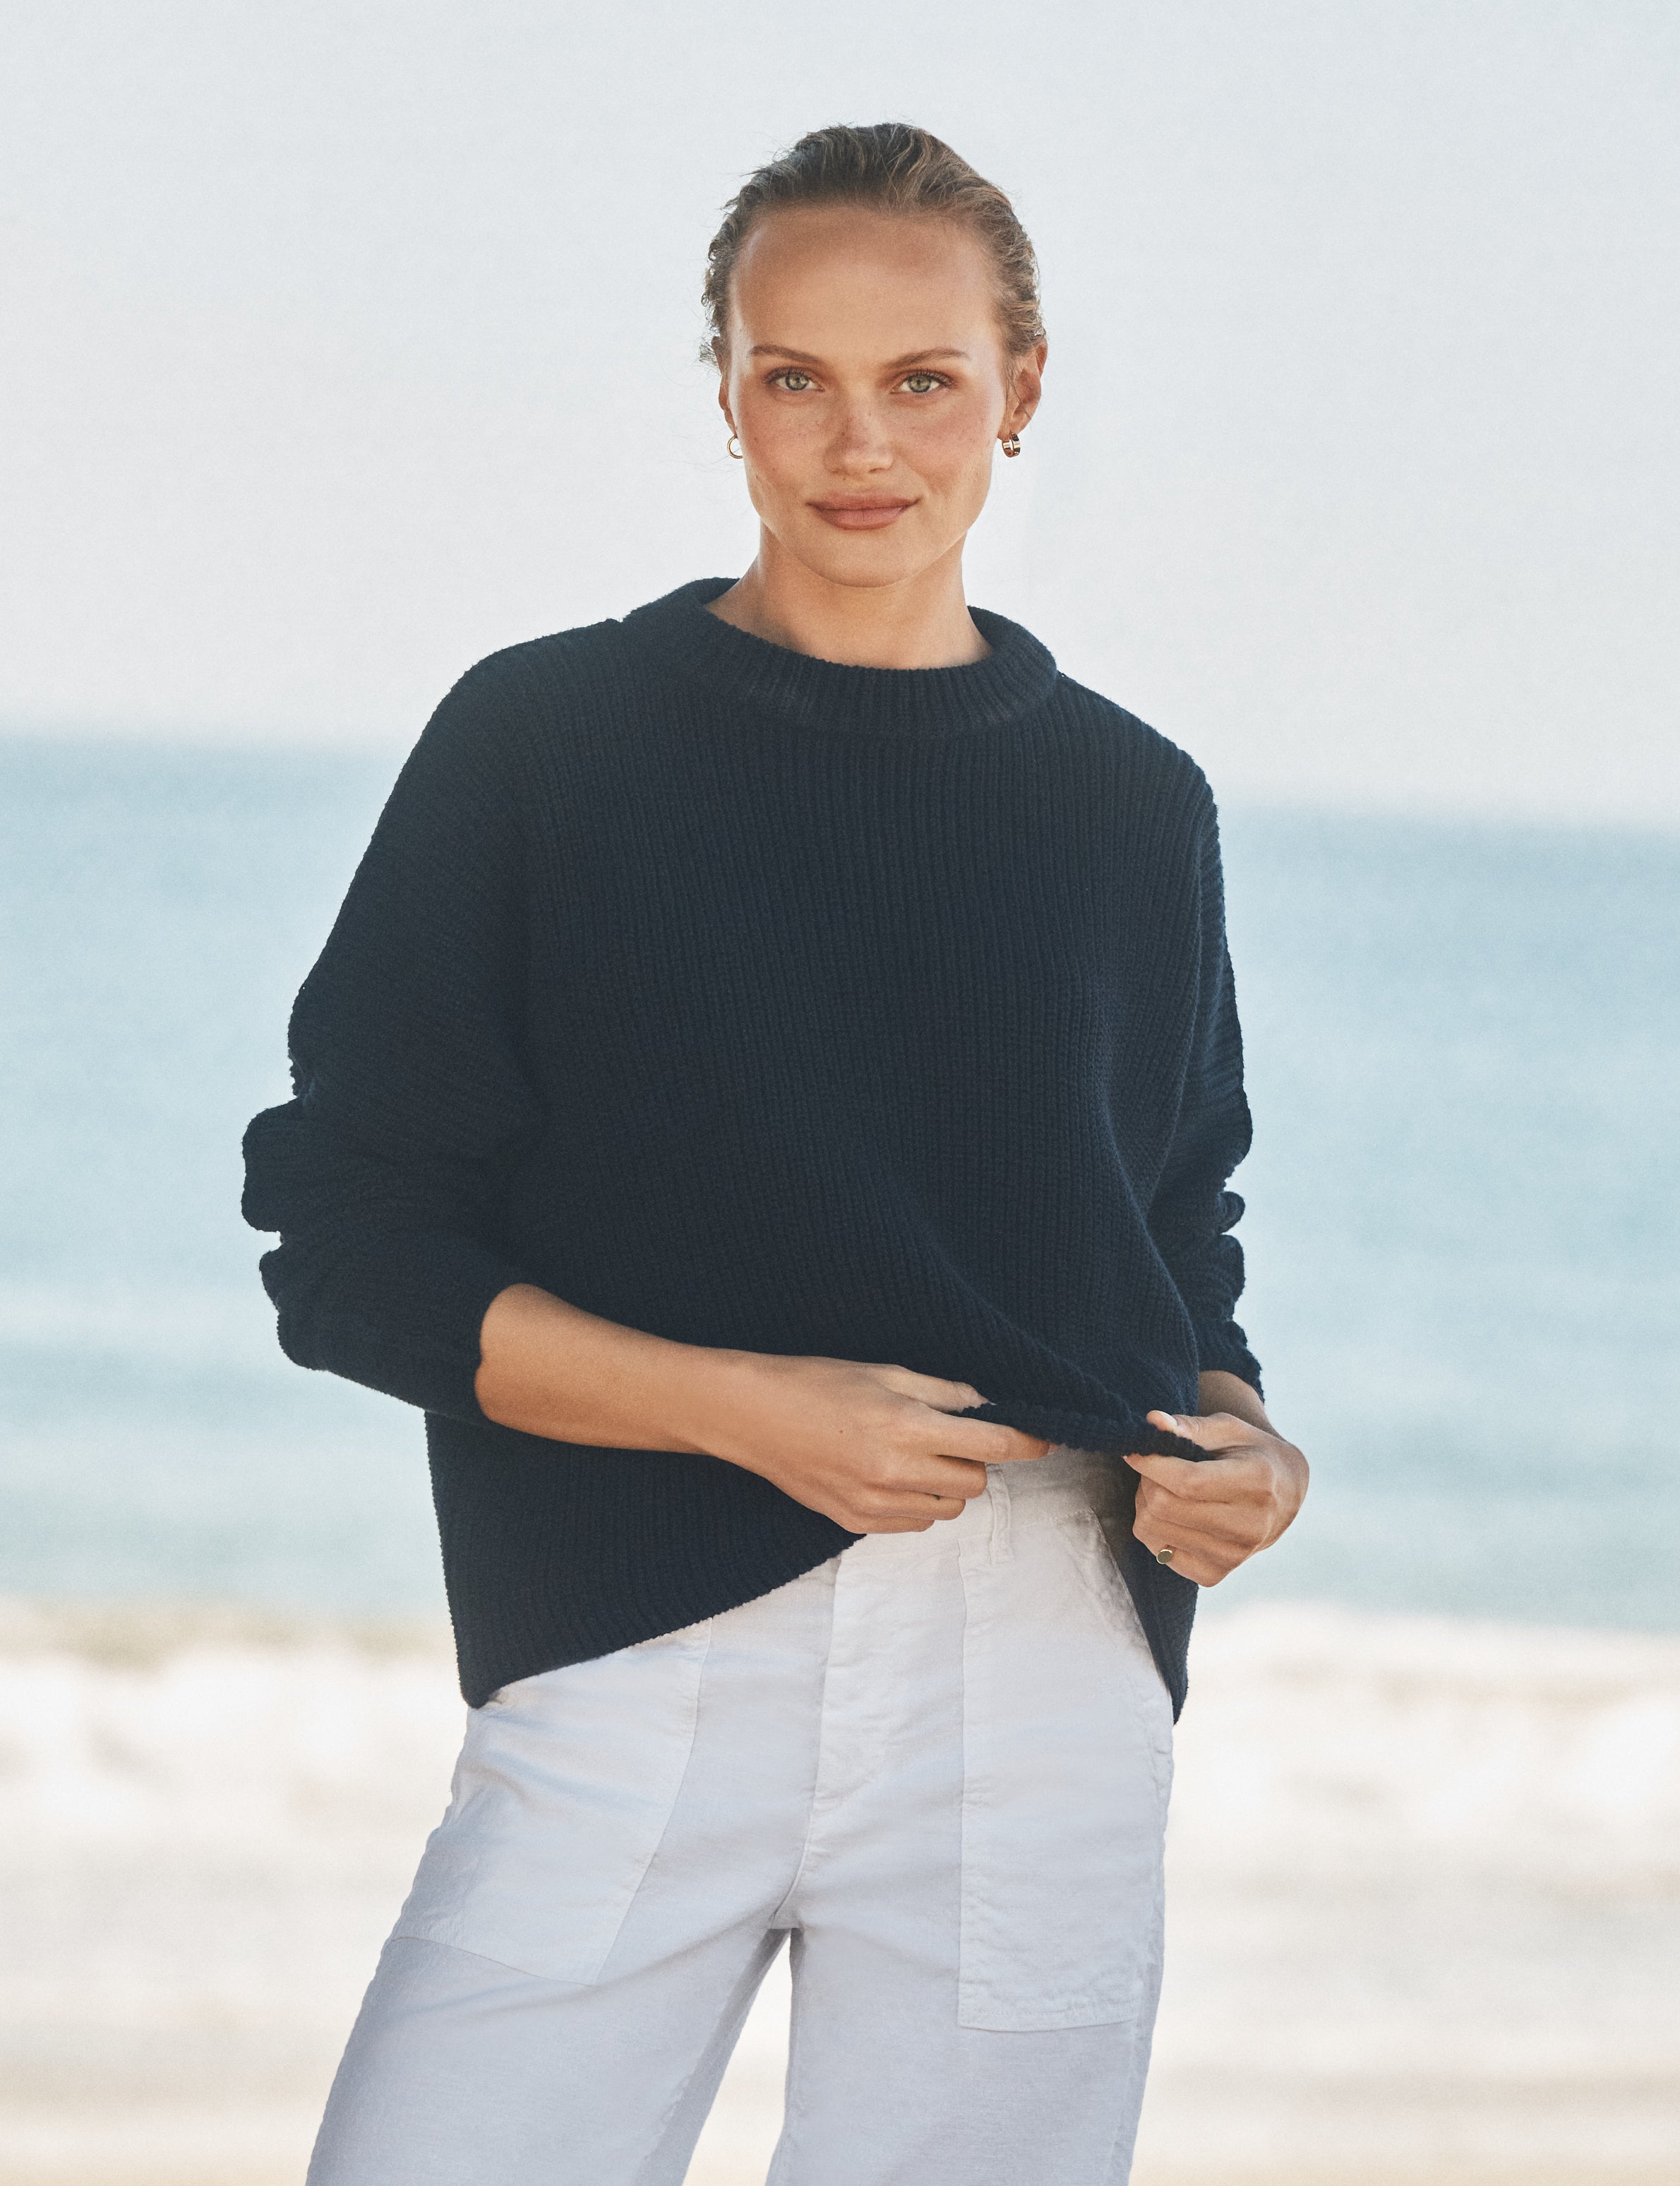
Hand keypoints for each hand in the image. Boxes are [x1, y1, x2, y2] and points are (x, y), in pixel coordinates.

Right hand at [692, 1353, 1053, 1533]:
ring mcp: (875, 1503)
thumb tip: (987, 1406)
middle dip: (976, 1459)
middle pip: (976, 1482)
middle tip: (949, 1435)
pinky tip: (893, 1475)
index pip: (992, 1445)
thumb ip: (942, 1392)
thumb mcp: (884, 1371)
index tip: (1044, 1441)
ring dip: (948, 1483)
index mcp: (906, 1426)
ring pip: (949, 1508)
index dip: (1027, 1443)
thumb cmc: (816, 1383)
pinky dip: (919, 1503)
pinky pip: (916, 1523)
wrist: (752, 1417)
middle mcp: (895, 1471)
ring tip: (916, 1455)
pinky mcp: (856, 1523)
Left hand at [1123, 1407, 1307, 1584]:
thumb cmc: (1252, 1454)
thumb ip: (1191, 1427)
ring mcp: (1233, 1557)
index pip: (1188, 1481)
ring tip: (1165, 1487)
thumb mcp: (1230, 1430)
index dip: (1151, 1463)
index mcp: (1258, 1483)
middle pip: (1163, 1505)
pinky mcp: (1214, 1575)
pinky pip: (1157, 1550)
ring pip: (1152, 1528)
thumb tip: (1153, 1421)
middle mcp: (1249, 1526)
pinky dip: (1154, 1528)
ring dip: (1146, 1502)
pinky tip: (1174, 1513)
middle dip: (1147, 1479)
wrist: (1286, 1495)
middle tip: (1155, 1466)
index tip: (1135, 1449)